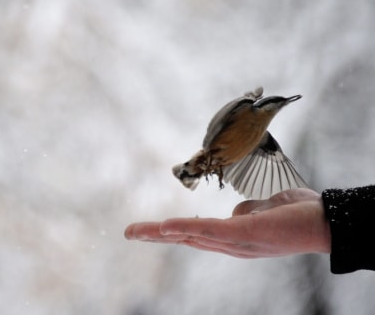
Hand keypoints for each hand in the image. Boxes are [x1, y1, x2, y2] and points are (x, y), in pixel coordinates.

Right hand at [124, 189, 330, 257]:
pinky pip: (208, 230)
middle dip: (154, 236)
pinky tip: (165, 226)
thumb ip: (246, 212)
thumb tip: (236, 212)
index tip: (148, 229)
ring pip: (191, 235)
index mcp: (233, 238)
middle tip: (128, 233)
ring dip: (162, 233)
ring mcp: (236, 242)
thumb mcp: (265, 210)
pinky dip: (184, 227)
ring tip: (137, 231)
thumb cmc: (297, 214)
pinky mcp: (243, 234)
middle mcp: (230, 245)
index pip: (195, 234)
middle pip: (185, 238)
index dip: (170, 232)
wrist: (327, 222)